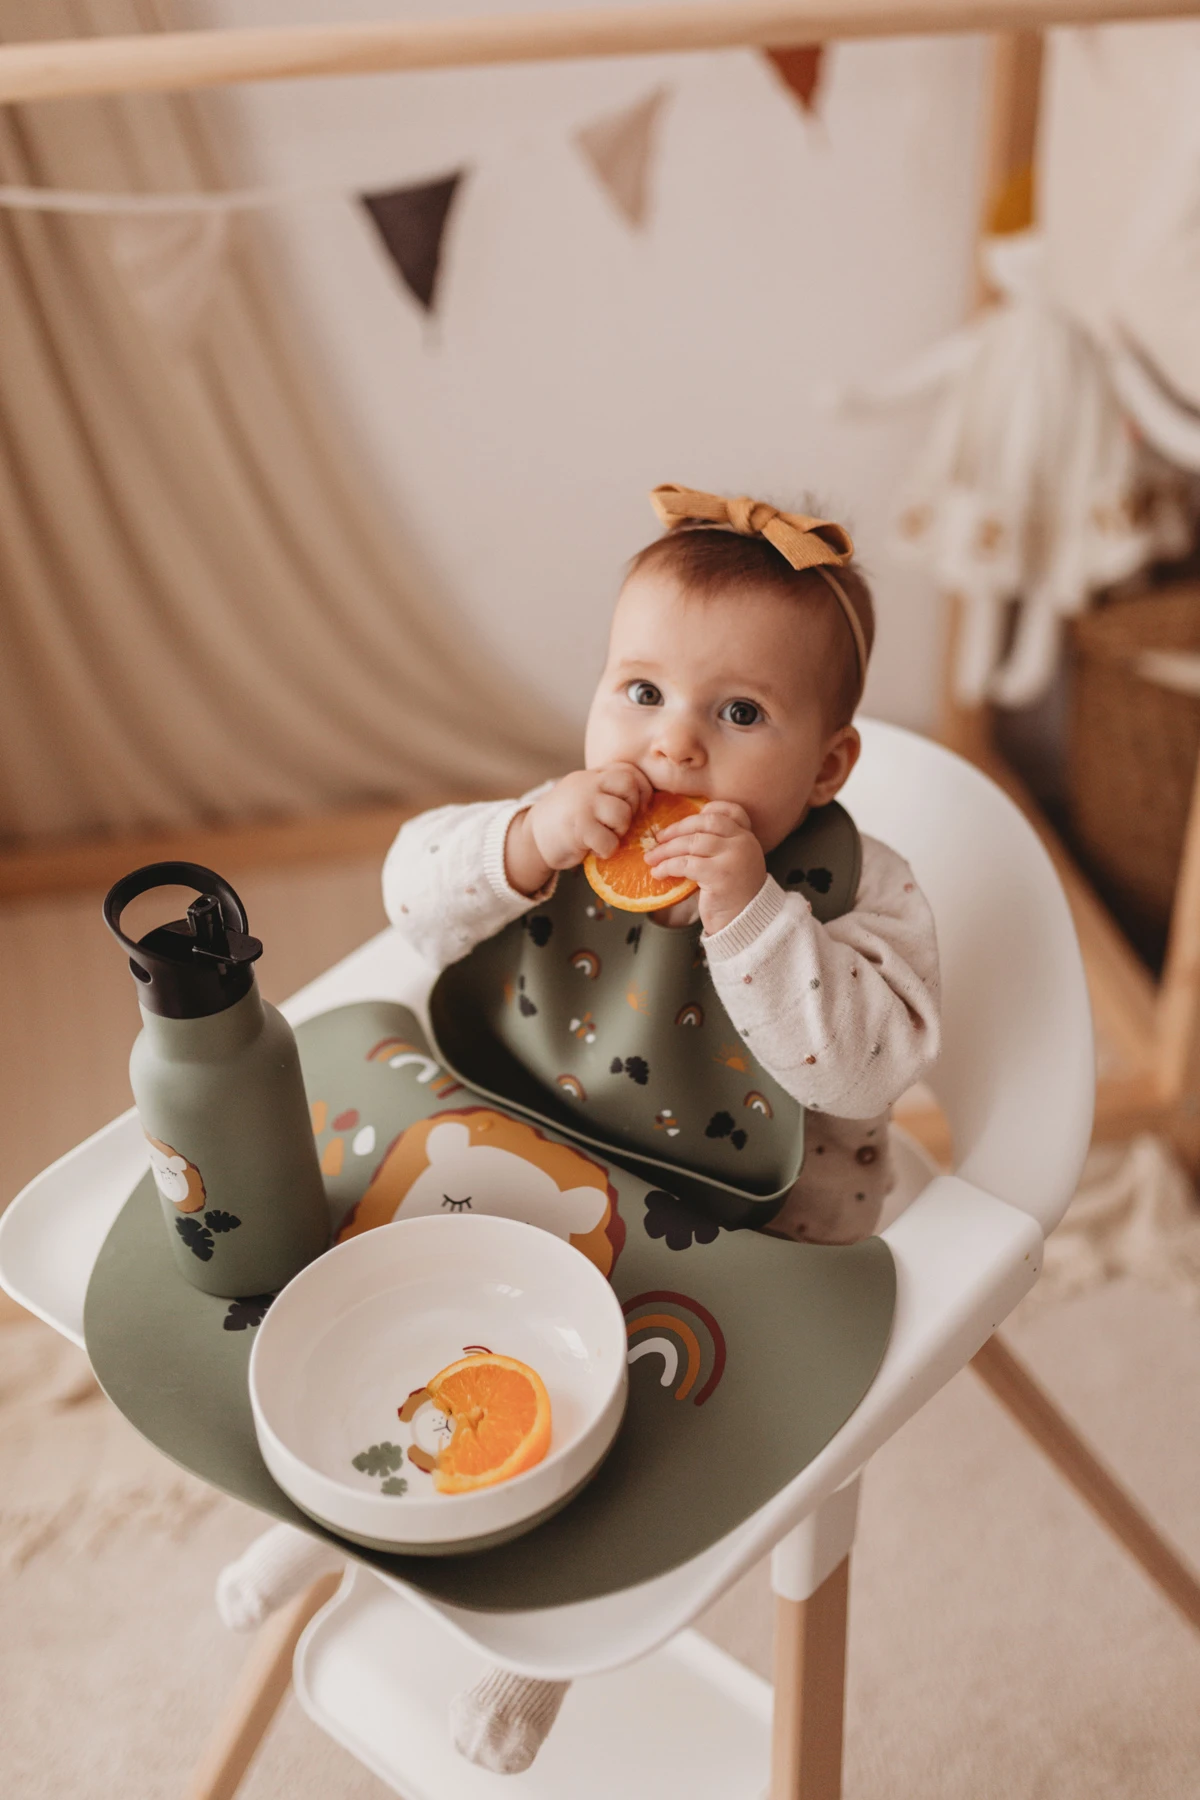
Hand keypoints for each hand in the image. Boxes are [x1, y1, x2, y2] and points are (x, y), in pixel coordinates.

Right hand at [505, 764, 651, 894]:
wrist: (531, 837)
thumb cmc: (567, 820)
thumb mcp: (586, 796)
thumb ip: (609, 792)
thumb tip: (646, 803)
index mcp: (593, 775)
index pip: (630, 771)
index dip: (642, 790)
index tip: (639, 809)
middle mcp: (588, 784)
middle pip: (629, 785)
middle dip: (633, 808)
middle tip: (621, 824)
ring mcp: (582, 804)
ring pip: (622, 814)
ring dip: (620, 831)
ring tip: (607, 836)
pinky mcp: (578, 827)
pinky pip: (608, 840)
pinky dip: (607, 850)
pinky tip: (596, 850)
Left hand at [643, 801, 765, 934]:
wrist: (747, 924)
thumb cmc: (734, 897)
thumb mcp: (732, 864)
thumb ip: (717, 848)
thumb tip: (678, 837)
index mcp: (747, 838)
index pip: (731, 810)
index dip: (707, 810)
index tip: (686, 821)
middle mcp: (743, 843)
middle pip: (705, 822)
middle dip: (677, 829)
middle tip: (658, 838)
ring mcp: (733, 857)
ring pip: (692, 842)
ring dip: (666, 850)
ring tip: (652, 858)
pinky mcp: (719, 875)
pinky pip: (686, 863)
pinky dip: (668, 866)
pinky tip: (659, 873)